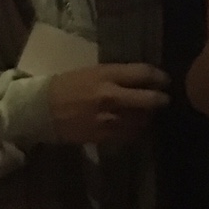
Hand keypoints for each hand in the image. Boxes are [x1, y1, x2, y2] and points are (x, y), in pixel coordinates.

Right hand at [47, 63, 170, 144]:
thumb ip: (118, 76)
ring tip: (148, 113)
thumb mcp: (93, 72)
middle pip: (148, 99)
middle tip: (166, 99)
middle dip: (161, 100)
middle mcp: (110, 96)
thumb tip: (142, 80)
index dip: (159, 77)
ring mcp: (108, 119)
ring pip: (141, 120)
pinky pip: (129, 135)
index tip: (166, 80)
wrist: (42, 109)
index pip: (142, 73)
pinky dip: (135, 130)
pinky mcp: (103, 136)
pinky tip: (134, 126)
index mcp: (106, 75)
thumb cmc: (67, 85)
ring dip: (148, 117)